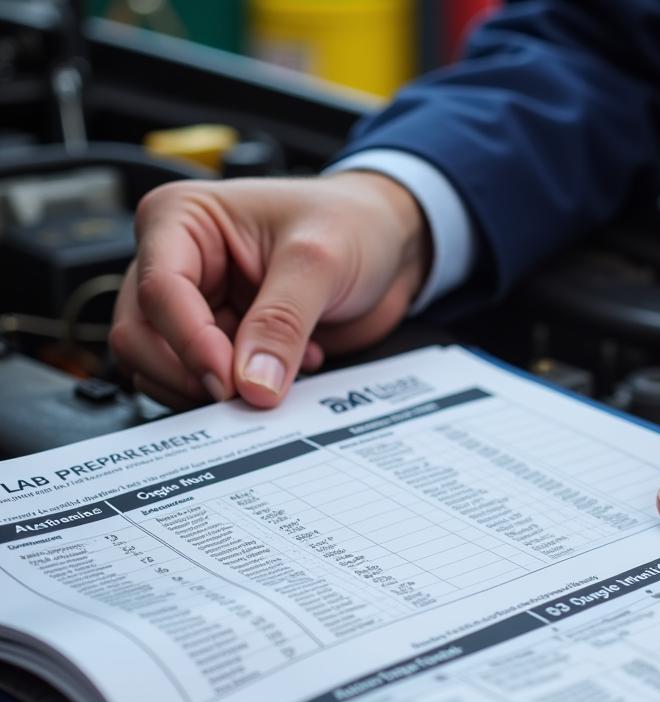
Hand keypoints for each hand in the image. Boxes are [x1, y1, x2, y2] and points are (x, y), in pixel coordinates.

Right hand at [110, 172, 429, 407]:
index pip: (160, 292)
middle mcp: (177, 262)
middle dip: (188, 374)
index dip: (191, 344)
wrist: (390, 246)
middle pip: (140, 337)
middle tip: (244, 394)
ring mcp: (197, 307)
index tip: (230, 381)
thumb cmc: (352, 224)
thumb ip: (282, 323)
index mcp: (182, 219)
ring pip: (162, 368)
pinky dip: (237, 395)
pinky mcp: (221, 342)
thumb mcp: (319, 262)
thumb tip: (253, 384)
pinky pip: (201, 384)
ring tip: (272, 379)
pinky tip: (284, 373)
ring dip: (210, 391)